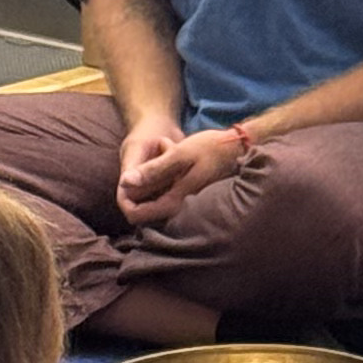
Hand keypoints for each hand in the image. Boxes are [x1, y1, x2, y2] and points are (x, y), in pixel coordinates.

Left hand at [119, 122, 244, 212]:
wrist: (238, 148)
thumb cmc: (210, 149)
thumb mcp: (179, 154)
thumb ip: (152, 170)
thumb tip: (124, 183)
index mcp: (174, 201)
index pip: (135, 215)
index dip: (124, 200)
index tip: (127, 178)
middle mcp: (179, 208)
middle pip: (144, 205)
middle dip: (141, 181)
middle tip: (155, 154)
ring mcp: (184, 203)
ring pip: (154, 193)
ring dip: (153, 173)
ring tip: (167, 148)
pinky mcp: (188, 195)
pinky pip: (165, 188)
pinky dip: (163, 172)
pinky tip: (173, 151)